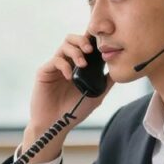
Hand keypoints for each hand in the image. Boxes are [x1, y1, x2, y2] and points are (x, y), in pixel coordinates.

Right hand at [21, 33, 114, 162]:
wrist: (57, 124)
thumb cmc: (75, 110)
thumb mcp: (97, 94)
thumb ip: (106, 81)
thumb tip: (119, 68)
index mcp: (78, 65)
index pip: (85, 45)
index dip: (92, 39)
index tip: (101, 42)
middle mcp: (67, 62)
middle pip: (73, 39)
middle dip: (83, 40)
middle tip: (91, 50)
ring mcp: (55, 66)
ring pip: (64, 45)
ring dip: (76, 51)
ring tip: (82, 64)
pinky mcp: (44, 72)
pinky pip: (55, 60)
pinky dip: (64, 65)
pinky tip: (69, 77)